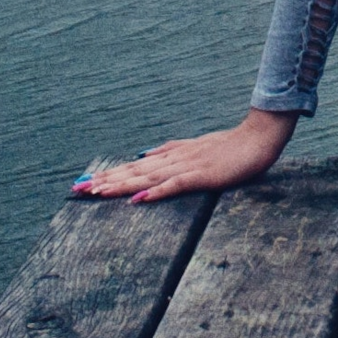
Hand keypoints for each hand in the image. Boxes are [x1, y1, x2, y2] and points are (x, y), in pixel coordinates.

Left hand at [74, 111, 296, 203]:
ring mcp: (187, 166)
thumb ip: (170, 150)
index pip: (134, 167)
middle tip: (78, 189)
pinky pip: (174, 185)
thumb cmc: (231, 145)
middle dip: (105, 181)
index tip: (85, 182)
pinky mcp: (202, 175)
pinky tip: (138, 200)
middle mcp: (174, 159)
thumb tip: (143, 154)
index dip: (109, 175)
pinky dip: (155, 192)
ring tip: (96, 192)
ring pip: (146, 178)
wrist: (259, 137)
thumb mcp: (196, 147)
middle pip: (133, 172)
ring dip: (120, 186)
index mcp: (172, 155)